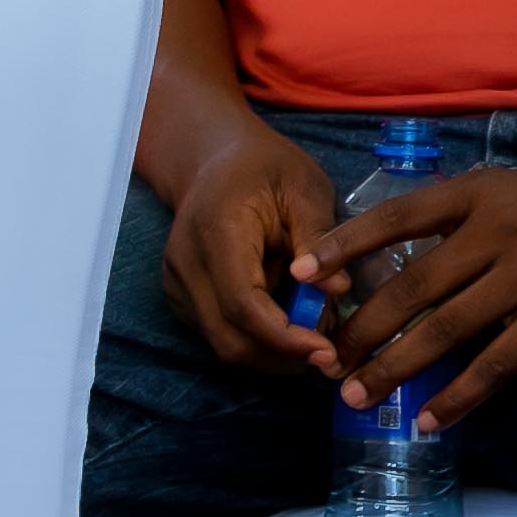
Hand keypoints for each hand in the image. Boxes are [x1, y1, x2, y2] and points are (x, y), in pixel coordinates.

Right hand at [157, 128, 340, 374]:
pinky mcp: (181, 297)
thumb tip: (338, 290)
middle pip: (227, 338)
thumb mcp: (304, 188)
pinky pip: (218, 334)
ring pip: (221, 344)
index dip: (283, 337)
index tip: (325, 349)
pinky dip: (255, 341)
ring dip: (270, 354)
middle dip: (280, 357)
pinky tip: (289, 326)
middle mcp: (186, 264)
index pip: (242, 304)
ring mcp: (178, 284)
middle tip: (328, 355)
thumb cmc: (266, 168)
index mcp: (217, 231)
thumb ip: (319, 237)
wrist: (214, 160)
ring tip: (315, 338)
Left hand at [301, 152, 516, 429]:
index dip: (345, 245)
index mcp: (479, 194)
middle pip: (413, 286)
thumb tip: (390, 268)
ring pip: (446, 331)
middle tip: (328, 364)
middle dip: (363, 330)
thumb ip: (457, 221)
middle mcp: (499, 231)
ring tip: (360, 397)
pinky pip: (496, 365)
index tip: (299, 273)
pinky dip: (457, 397)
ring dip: (396, 368)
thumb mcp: (509, 192)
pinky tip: (428, 419)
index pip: (397, 217)